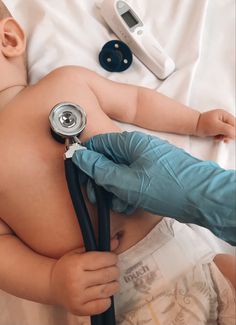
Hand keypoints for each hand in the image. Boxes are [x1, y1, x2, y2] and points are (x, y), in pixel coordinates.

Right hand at [50, 240, 119, 315]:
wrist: (52, 284)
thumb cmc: (68, 266)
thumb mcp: (79, 252)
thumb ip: (98, 248)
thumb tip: (117, 242)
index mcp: (77, 264)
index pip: (104, 259)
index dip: (112, 258)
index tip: (112, 258)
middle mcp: (77, 281)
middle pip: (107, 274)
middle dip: (114, 270)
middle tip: (113, 269)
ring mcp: (78, 296)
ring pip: (107, 290)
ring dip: (113, 284)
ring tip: (111, 280)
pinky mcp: (79, 309)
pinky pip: (102, 305)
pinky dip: (108, 299)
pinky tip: (105, 293)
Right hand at [72, 131, 235, 245]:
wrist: (203, 198)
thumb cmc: (167, 187)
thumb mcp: (126, 181)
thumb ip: (100, 169)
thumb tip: (79, 156)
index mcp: (131, 142)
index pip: (99, 143)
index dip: (87, 160)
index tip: (82, 176)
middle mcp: (139, 147)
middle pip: (109, 159)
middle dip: (101, 180)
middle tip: (99, 196)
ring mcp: (149, 160)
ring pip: (121, 171)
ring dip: (115, 189)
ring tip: (119, 204)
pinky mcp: (155, 172)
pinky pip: (134, 178)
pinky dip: (129, 191)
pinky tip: (131, 204)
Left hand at [196, 109, 234, 141]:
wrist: (194, 127)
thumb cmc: (203, 124)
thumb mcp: (217, 127)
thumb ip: (228, 130)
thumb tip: (235, 134)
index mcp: (225, 115)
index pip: (235, 124)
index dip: (234, 132)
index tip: (230, 137)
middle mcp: (224, 118)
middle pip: (233, 128)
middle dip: (229, 135)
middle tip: (224, 138)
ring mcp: (221, 123)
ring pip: (229, 132)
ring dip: (224, 137)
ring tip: (218, 137)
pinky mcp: (218, 128)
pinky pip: (224, 134)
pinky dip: (221, 137)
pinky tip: (216, 137)